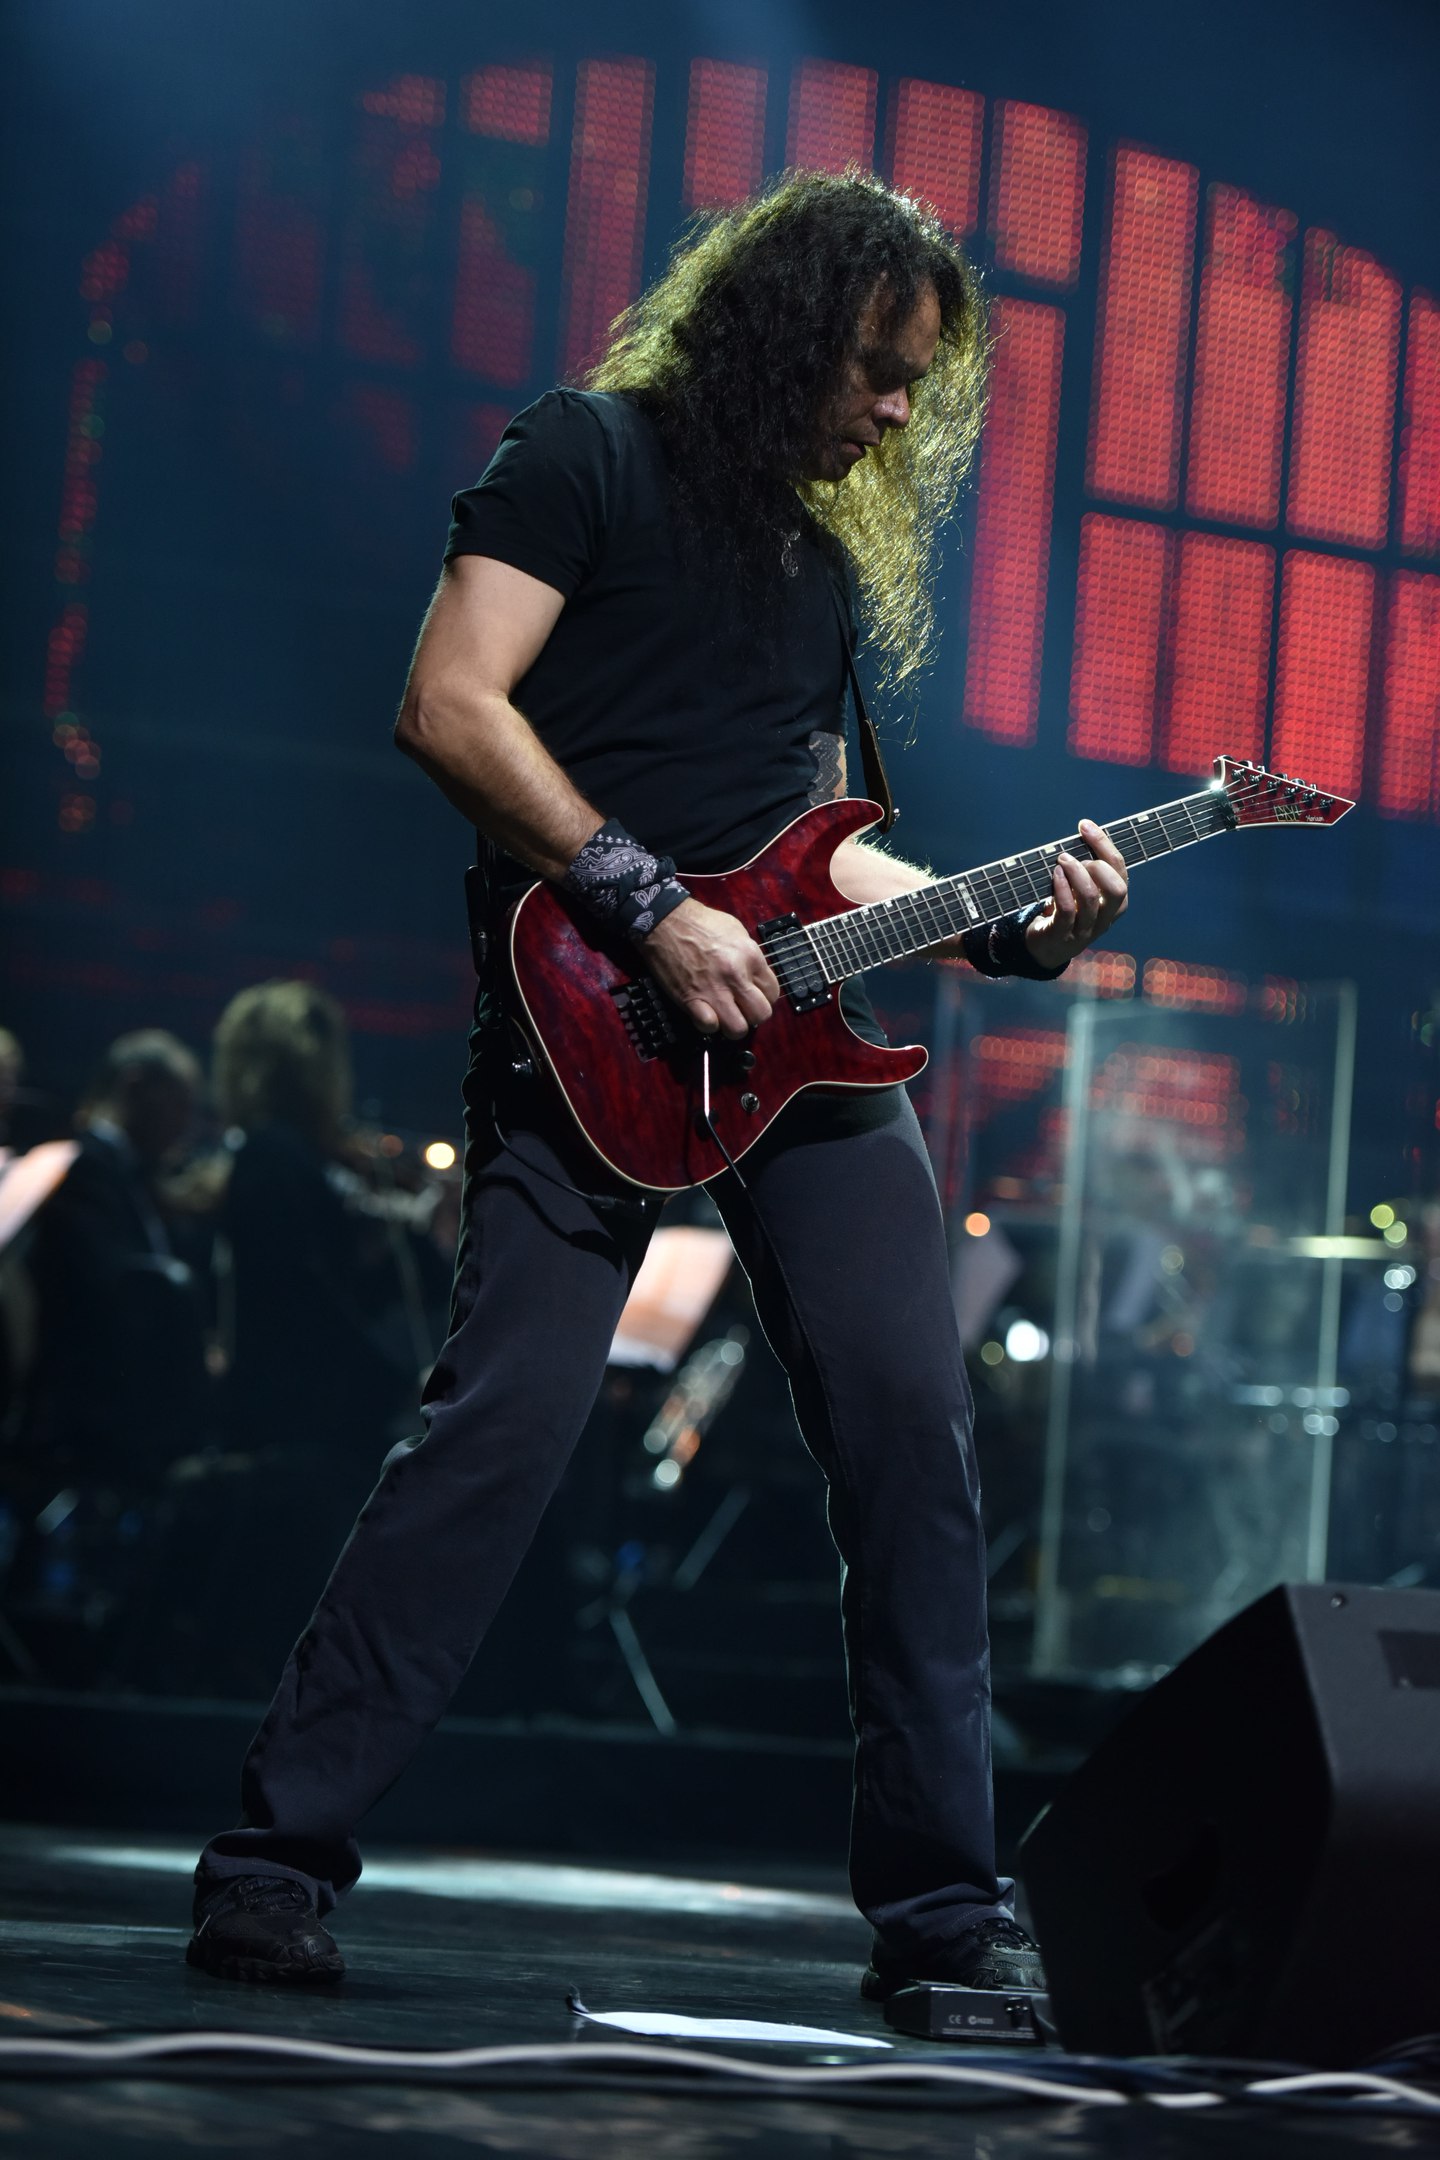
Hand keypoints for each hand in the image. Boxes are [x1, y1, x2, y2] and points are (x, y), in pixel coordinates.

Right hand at [642, 898, 779, 1038]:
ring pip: (738, 1029)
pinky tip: (707, 1015)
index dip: (765, 997)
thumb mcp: (736, 931)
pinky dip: (709, 1025)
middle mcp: (735, 976)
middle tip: (743, 1009)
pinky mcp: (691, 999)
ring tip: (726, 1017)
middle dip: (754, 1015)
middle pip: (761, 1014)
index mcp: (750, 956)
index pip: (773, 992)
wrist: (665, 921)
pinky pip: (709, 1026)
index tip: (755, 995)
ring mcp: (713, 990)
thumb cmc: (700, 923)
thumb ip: (750, 956)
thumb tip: (755, 977)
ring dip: (734, 1026)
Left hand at [1024, 819, 1128, 970]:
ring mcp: (1086, 929)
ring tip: (1061, 861)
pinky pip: (1068, 910)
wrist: (1045, 948)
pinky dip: (1062, 888)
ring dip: (1075, 873)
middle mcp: (1106, 917)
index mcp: (1115, 903)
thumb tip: (1082, 831)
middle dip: (1097, 865)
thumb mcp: (1080, 891)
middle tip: (1074, 858)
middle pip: (1117, 888)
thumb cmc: (1064, 910)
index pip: (1119, 870)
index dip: (1104, 844)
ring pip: (1090, 898)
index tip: (1085, 825)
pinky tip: (1055, 875)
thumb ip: (1086, 869)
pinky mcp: (1064, 936)